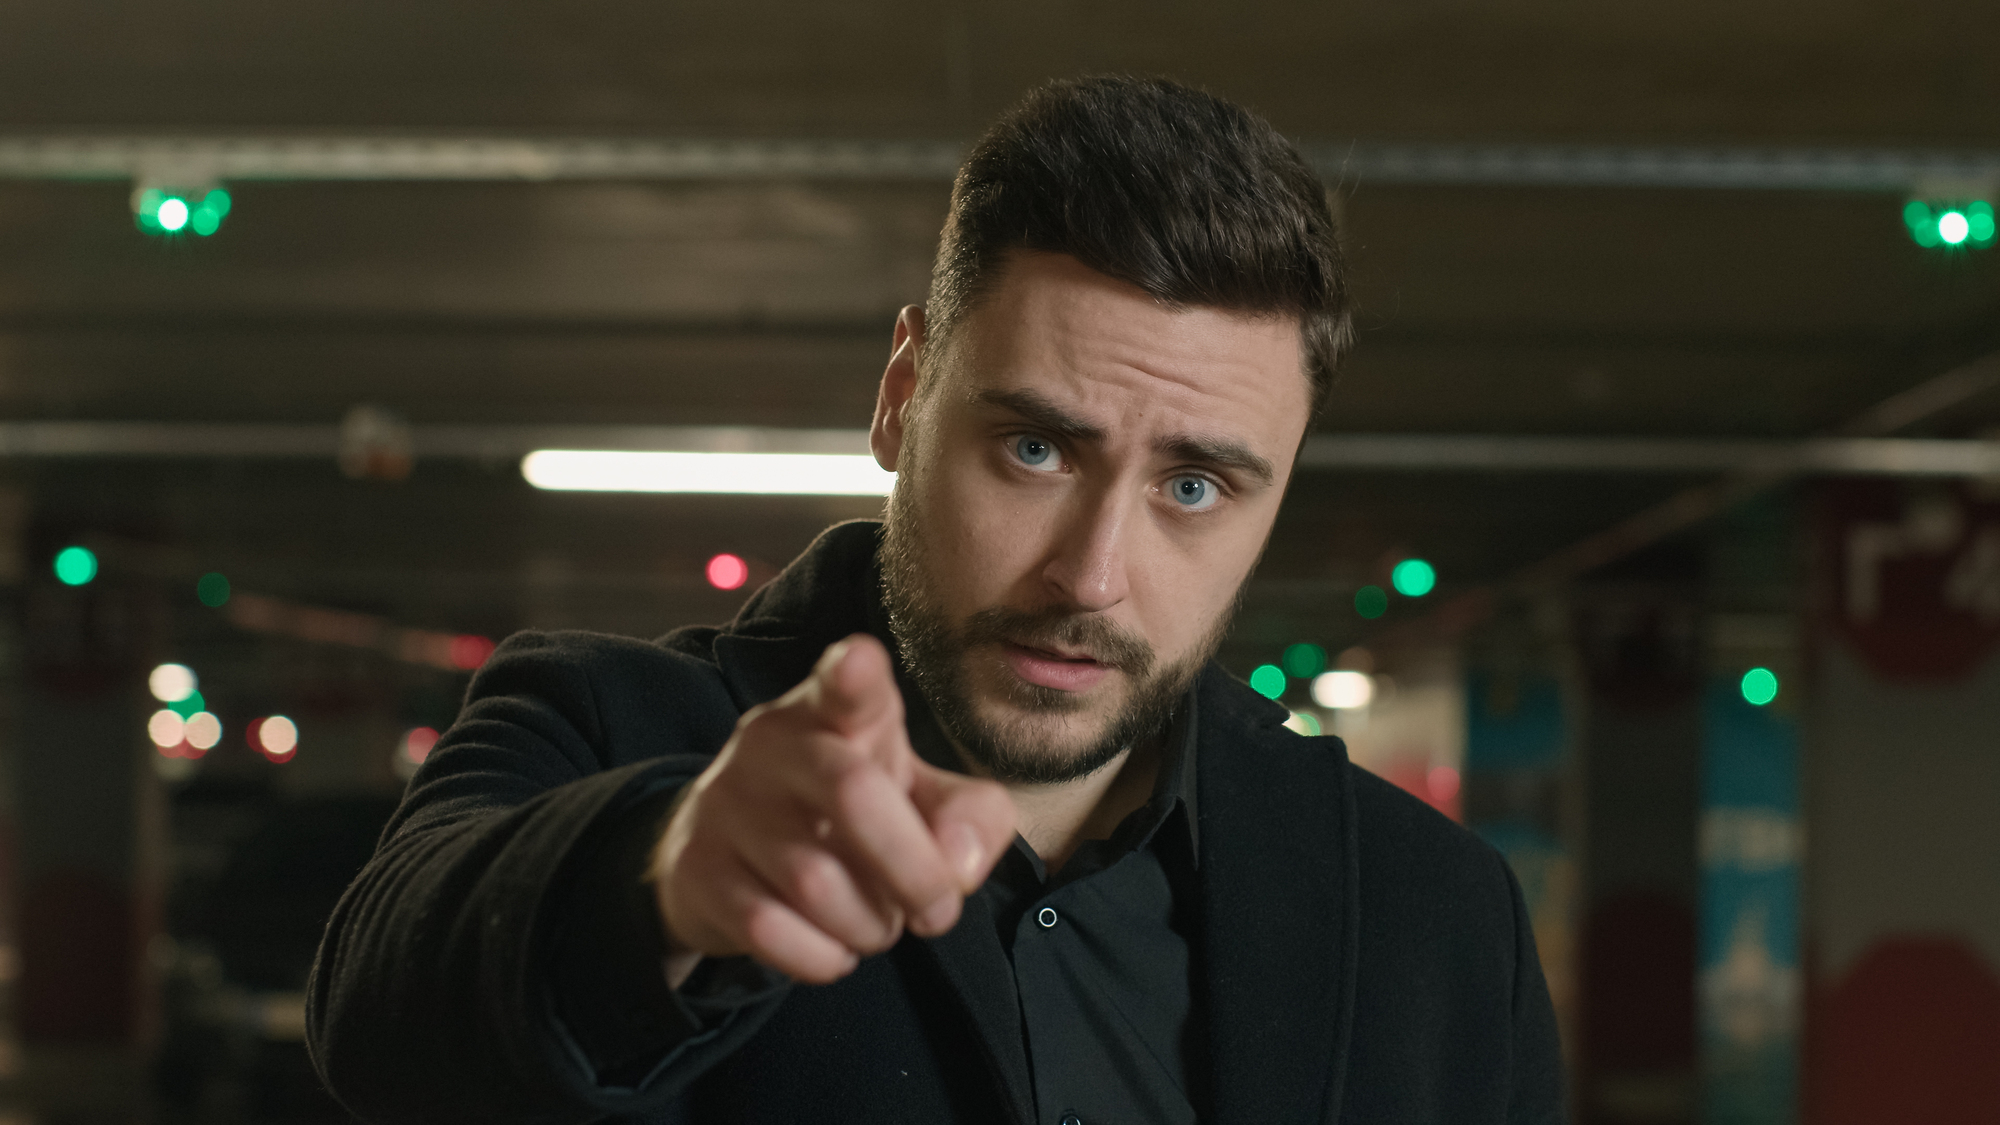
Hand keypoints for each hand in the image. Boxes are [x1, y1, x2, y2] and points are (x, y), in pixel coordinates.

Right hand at [648, 633, 1016, 985]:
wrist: (724, 861)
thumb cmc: (846, 818)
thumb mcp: (919, 801)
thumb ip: (970, 818)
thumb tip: (957, 865)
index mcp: (835, 710)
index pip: (846, 681)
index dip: (855, 675)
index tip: (859, 664)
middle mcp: (772, 742)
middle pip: (852, 794)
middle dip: (914, 871)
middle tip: (936, 910)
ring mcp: (725, 802)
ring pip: (815, 880)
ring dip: (869, 925)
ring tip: (876, 925)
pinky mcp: (696, 867)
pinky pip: (770, 929)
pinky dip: (821, 957)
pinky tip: (831, 949)